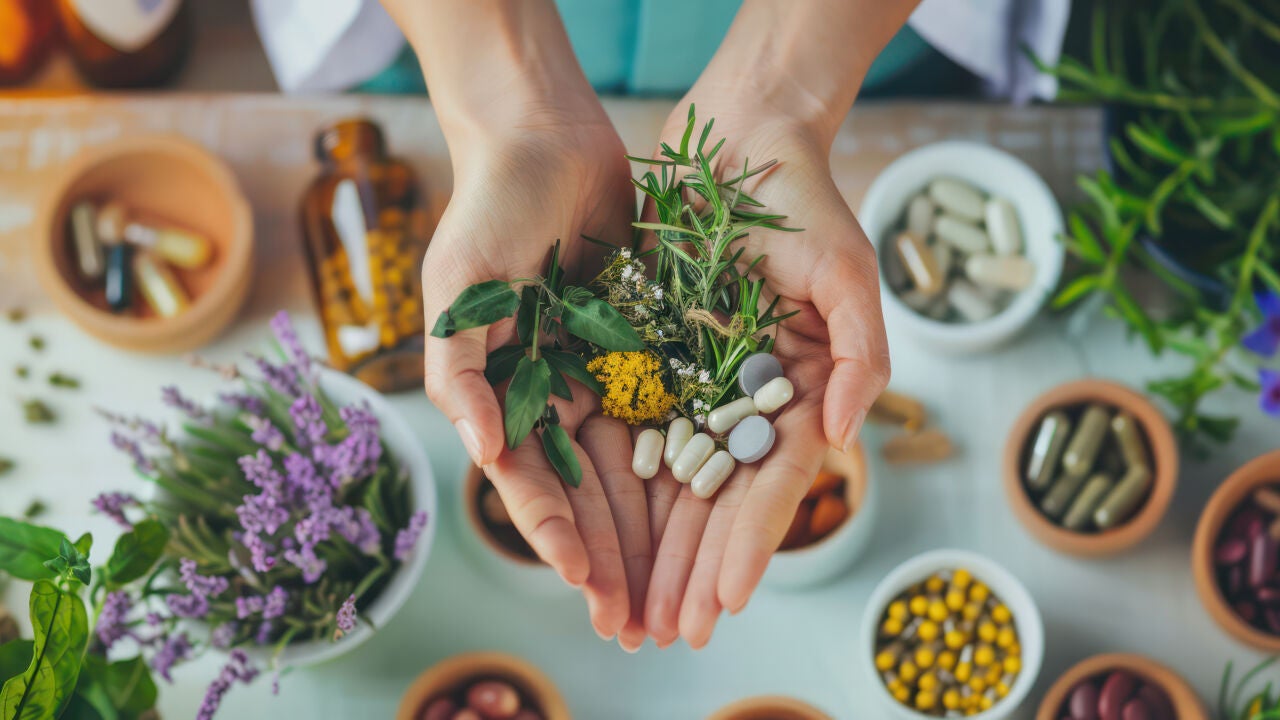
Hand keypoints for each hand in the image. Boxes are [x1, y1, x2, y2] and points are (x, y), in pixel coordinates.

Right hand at [421, 111, 641, 640]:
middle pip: (584, 489)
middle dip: (608, 554)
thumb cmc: (490, 208)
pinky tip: (712, 503)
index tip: (584, 581)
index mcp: (501, 391)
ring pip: (632, 464)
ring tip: (676, 585)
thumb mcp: (459, 286)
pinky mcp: (647, 344)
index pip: (530, 480)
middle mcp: (552, 392)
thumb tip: (480, 453)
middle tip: (636, 617)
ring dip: (650, 528)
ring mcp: (601, 371)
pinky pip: (672, 410)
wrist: (548, 137)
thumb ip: (460, 370)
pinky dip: (687, 458)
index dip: (553, 533)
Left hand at [634, 103, 890, 647]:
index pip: (770, 483)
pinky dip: (608, 488)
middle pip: (714, 501)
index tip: (723, 600)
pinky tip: (590, 537)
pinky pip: (622, 431)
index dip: (748, 544)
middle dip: (692, 569)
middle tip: (668, 634)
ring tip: (628, 612)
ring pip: (665, 483)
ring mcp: (691, 383)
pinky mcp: (642, 359)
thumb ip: (858, 354)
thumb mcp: (847, 271)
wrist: (737, 138)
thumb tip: (842, 440)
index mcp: (797, 391)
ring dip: (649, 550)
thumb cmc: (804, 201)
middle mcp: (742, 400)